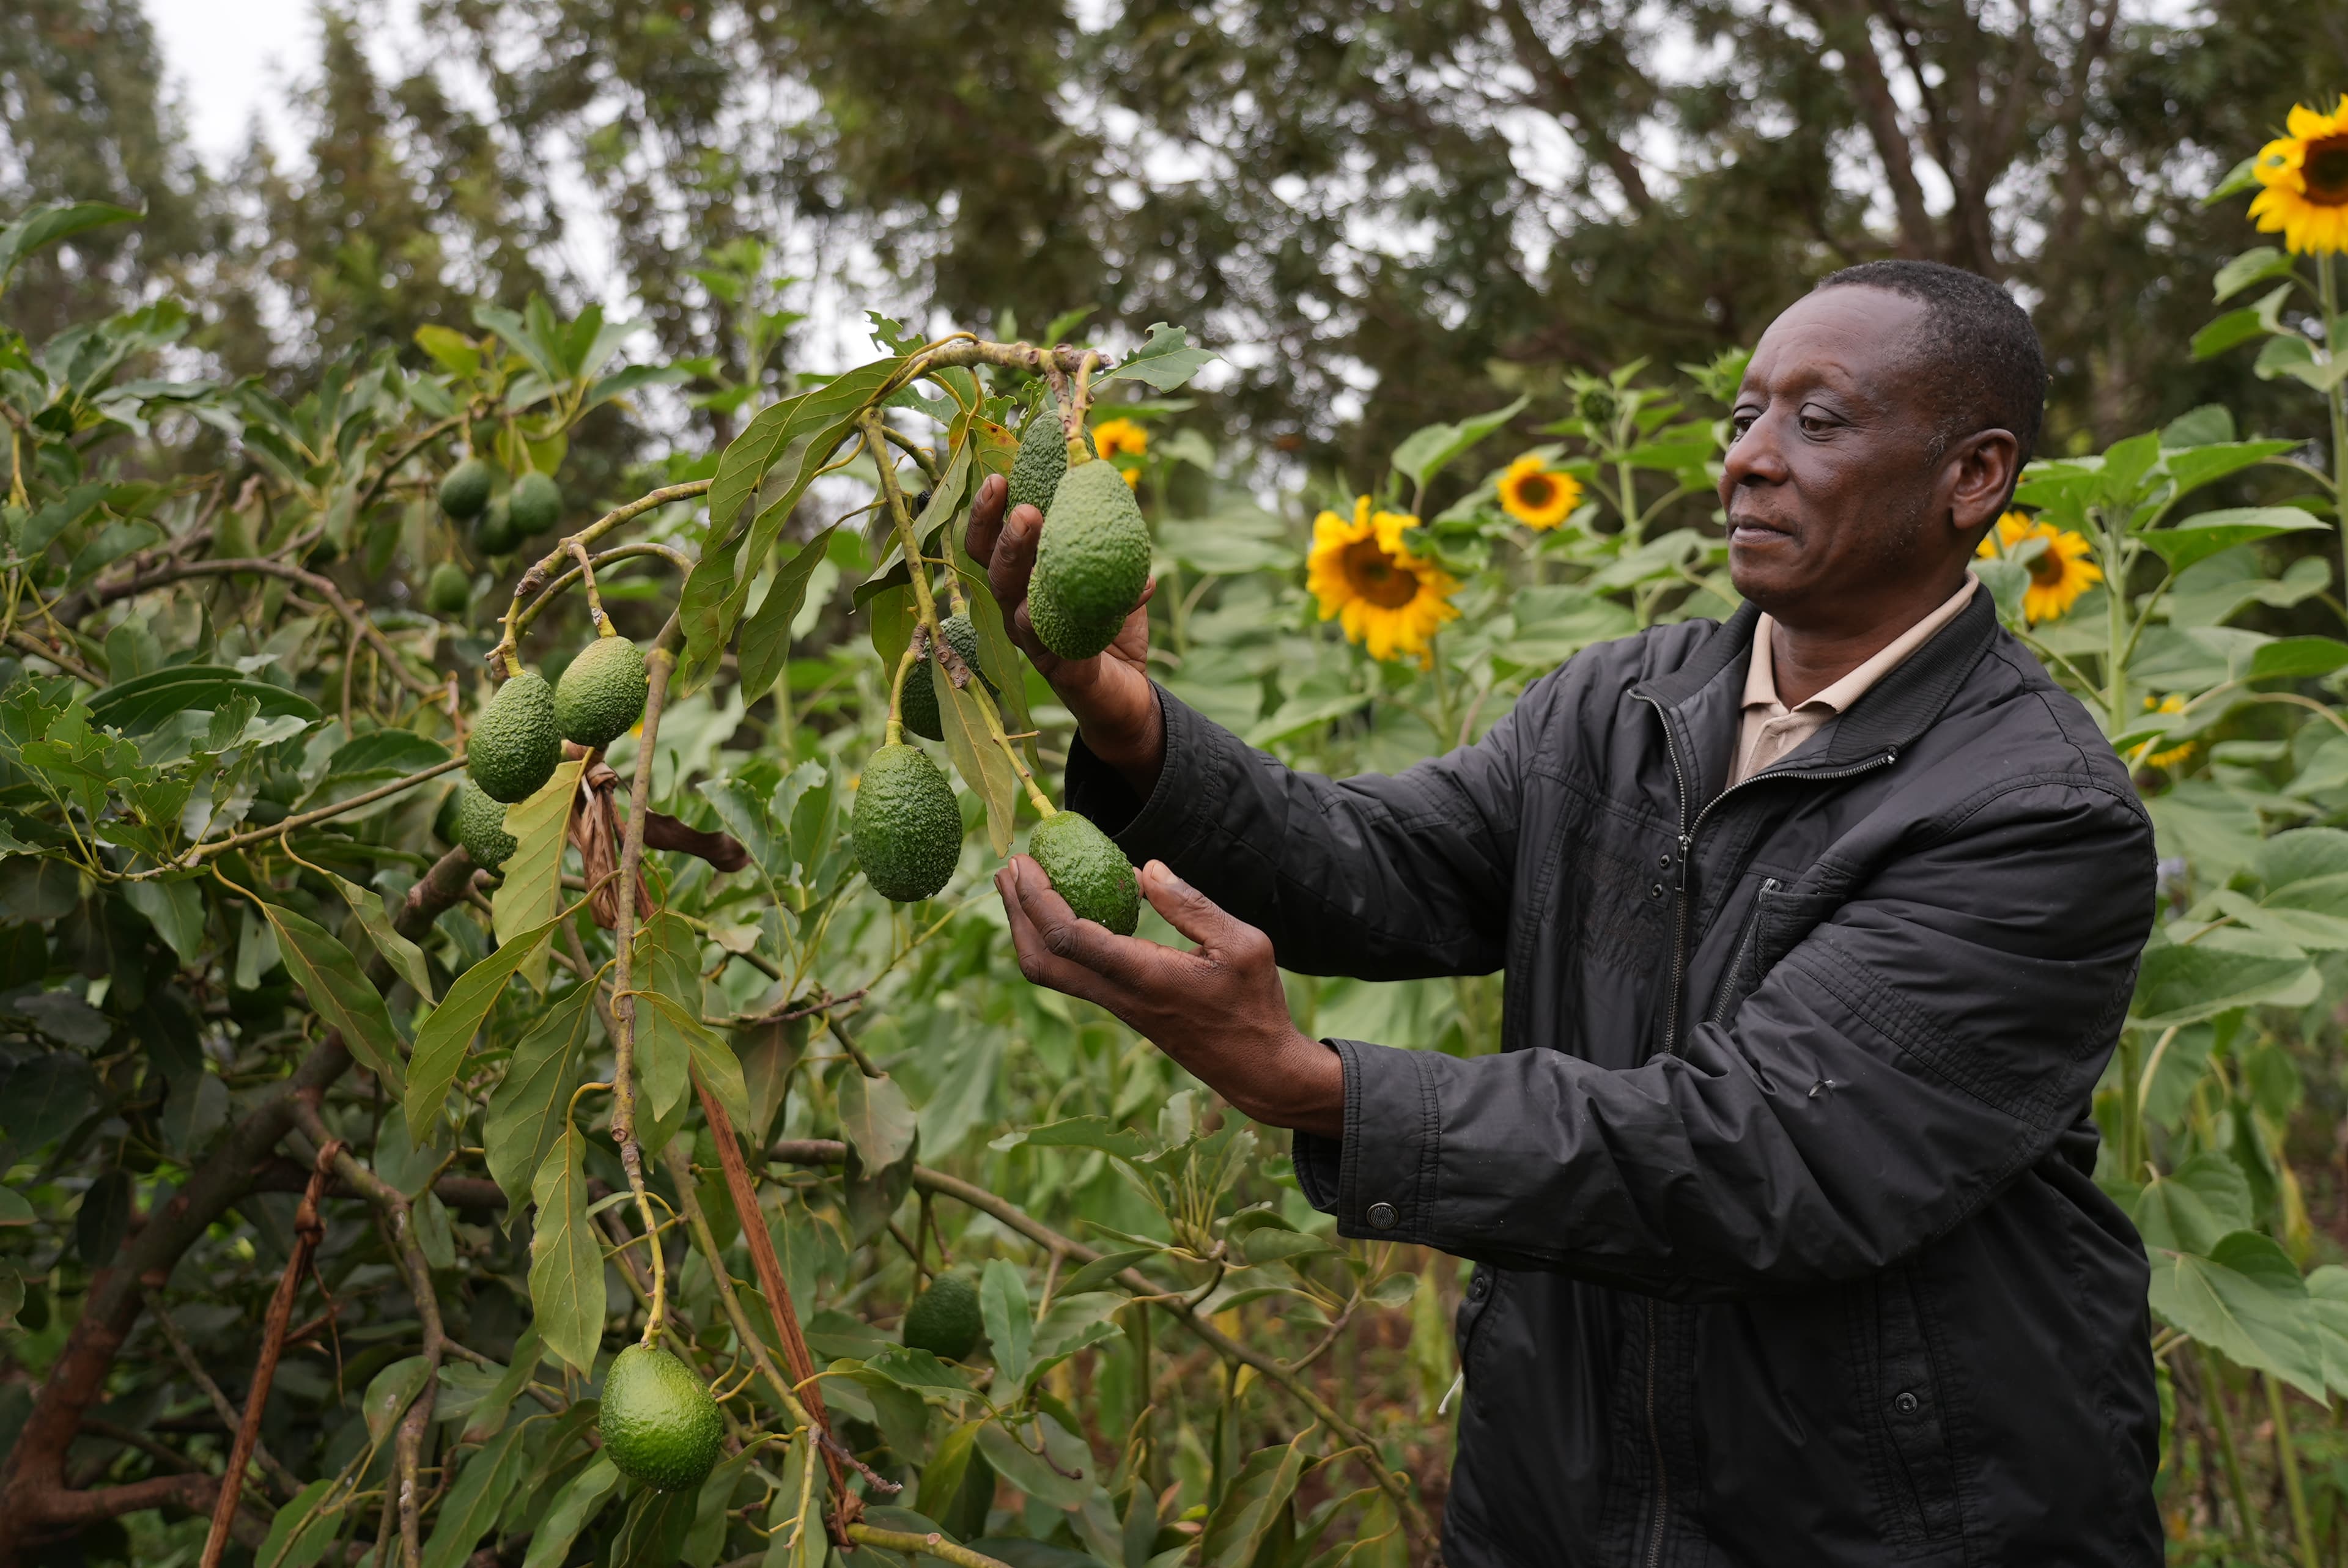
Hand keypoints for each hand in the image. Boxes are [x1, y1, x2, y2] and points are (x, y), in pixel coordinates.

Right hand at [965, 471, 1163, 794]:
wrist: (1129, 695)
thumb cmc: (1107, 629)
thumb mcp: (1111, 574)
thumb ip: (1107, 537)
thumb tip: (1110, 488)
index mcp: (1020, 585)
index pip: (989, 546)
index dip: (986, 514)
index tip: (999, 478)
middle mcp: (1017, 613)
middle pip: (992, 572)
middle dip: (1001, 535)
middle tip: (1021, 506)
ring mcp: (1035, 645)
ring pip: (1016, 607)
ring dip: (1021, 566)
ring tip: (1034, 527)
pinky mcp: (1062, 670)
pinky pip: (1058, 642)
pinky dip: (1082, 613)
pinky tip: (1102, 591)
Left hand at [995, 854, 1344, 1136]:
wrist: (1255, 1069)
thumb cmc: (1254, 1005)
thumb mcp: (1242, 944)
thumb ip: (1191, 906)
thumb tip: (1144, 869)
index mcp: (1144, 976)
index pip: (1069, 938)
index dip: (1038, 898)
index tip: (1024, 861)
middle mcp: (1119, 995)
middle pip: (1040, 960)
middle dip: (1016, 911)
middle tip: (1008, 867)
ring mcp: (1116, 1006)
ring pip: (1048, 973)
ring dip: (1025, 928)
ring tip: (1020, 885)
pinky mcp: (1121, 1009)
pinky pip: (1069, 974)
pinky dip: (1050, 940)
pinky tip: (1061, 909)